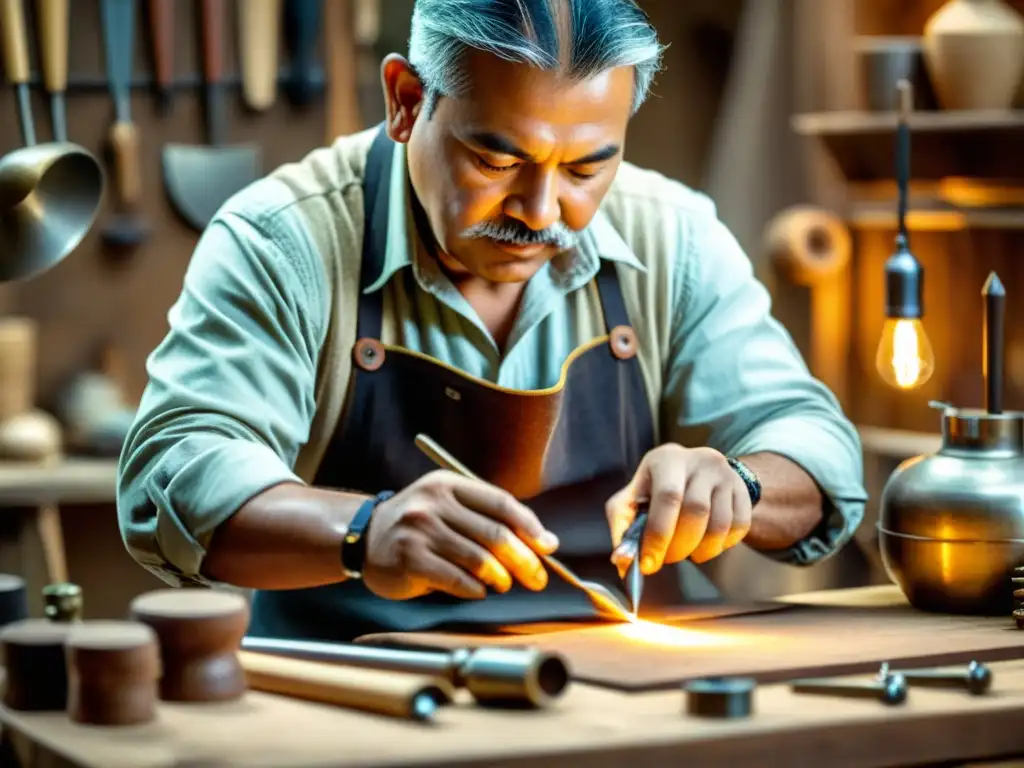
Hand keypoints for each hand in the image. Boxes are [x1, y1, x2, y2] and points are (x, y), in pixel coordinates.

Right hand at [362, 470, 558, 600]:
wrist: (364, 537)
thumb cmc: (419, 525)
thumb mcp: (448, 506)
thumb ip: (488, 518)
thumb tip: (543, 543)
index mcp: (449, 484)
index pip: (501, 503)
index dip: (530, 526)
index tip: (548, 546)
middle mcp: (434, 503)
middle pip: (494, 534)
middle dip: (524, 560)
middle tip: (537, 578)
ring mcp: (419, 530)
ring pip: (478, 559)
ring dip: (500, 578)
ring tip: (503, 584)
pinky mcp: (409, 558)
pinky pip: (456, 579)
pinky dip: (475, 590)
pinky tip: (478, 591)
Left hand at [606, 444, 751, 574]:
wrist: (696, 473)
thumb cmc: (656, 489)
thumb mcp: (632, 498)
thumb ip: (623, 528)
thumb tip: (623, 561)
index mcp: (667, 458)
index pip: (667, 498)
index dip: (658, 536)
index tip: (649, 564)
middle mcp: (700, 460)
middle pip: (695, 512)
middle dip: (679, 546)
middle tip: (668, 559)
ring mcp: (725, 475)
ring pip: (719, 524)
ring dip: (702, 550)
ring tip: (687, 553)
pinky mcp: (743, 490)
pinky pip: (740, 527)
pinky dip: (722, 545)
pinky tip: (707, 545)